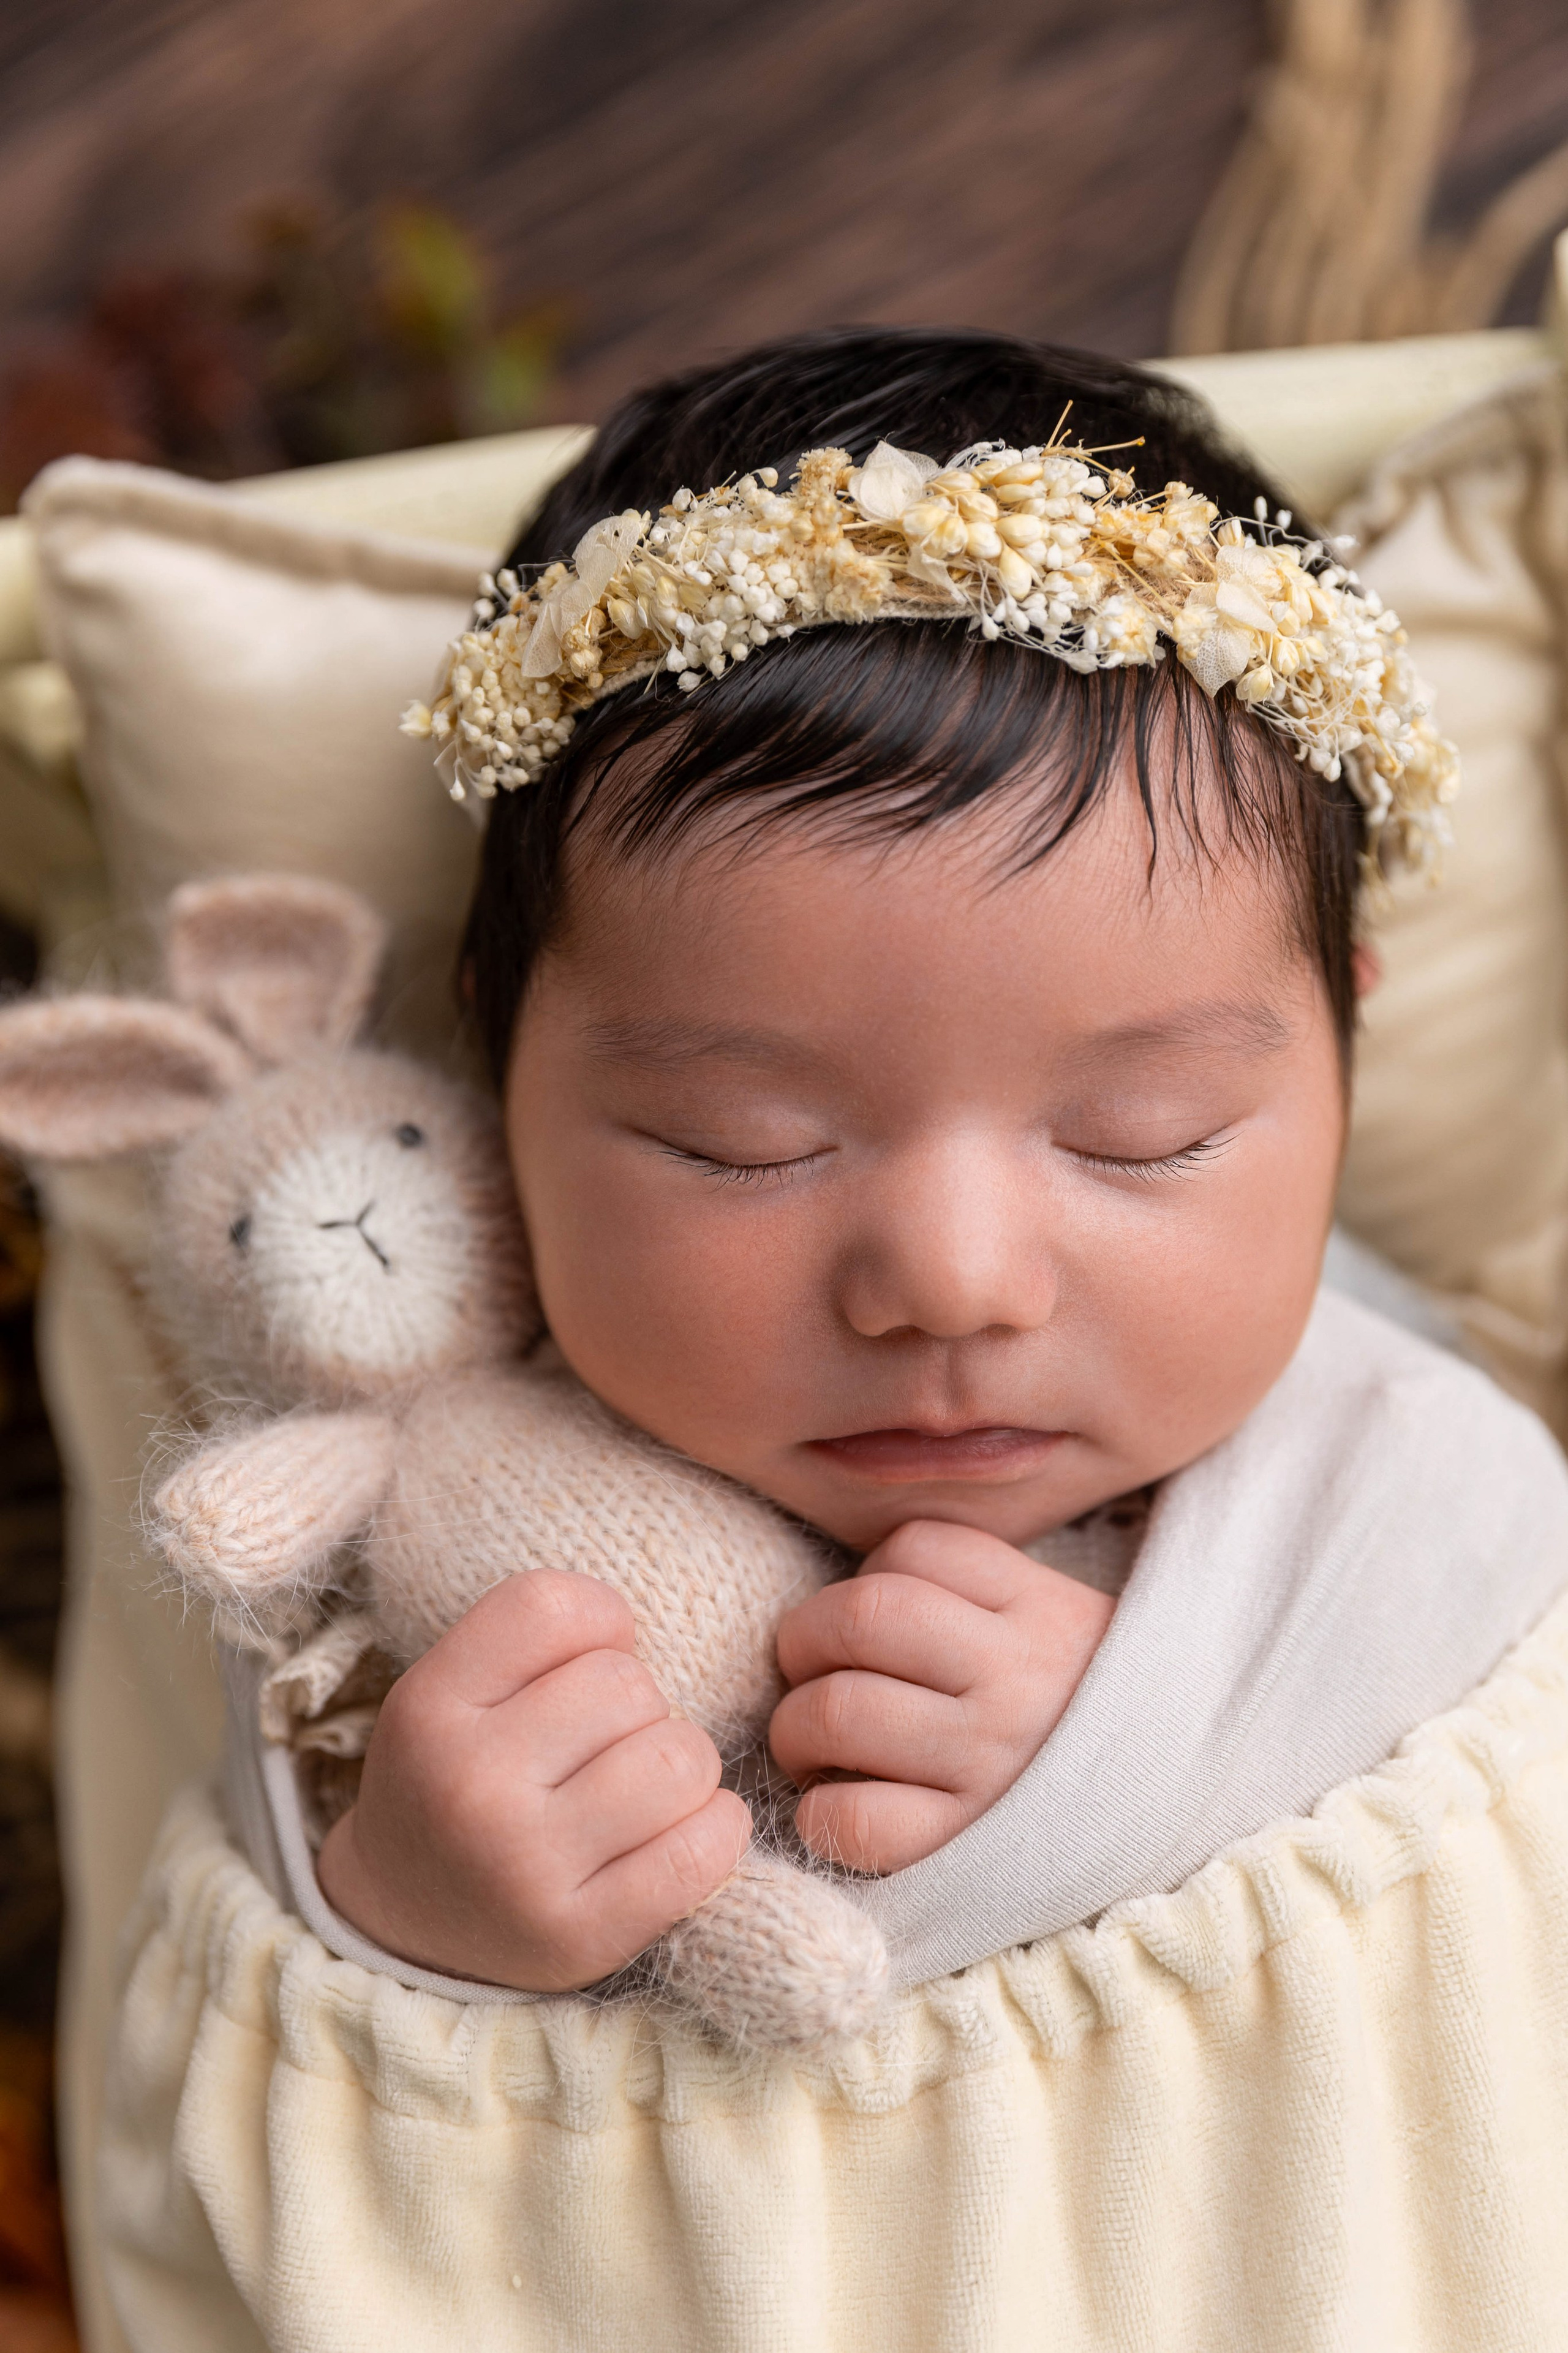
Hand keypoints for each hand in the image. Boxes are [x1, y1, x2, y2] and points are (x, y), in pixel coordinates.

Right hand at [317, 1571, 751, 1990]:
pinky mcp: (580, 1937)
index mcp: (429, 1706)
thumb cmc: (455, 1781)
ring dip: (684, 1766)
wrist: (404, 1926)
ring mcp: (525, 1868)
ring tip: (643, 1790)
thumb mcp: (450, 1690)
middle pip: (628, 1683)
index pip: (550, 1607)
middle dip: (640, 1705)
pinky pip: (702, 1850)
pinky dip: (716, 1828)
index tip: (587, 1662)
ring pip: (680, 1757)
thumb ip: (532, 1638)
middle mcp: (470, 1786)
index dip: (599, 1620)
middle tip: (607, 1745)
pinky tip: (684, 1831)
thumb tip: (631, 1627)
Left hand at [769, 1519, 1113, 1873]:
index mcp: (1037, 1607)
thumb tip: (850, 1595)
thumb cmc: (1080, 1710)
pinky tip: (834, 1807)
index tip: (868, 1618)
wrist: (1170, 1814)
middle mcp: (1014, 1676)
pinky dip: (819, 1814)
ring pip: (839, 1712)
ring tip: (809, 1742)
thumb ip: (972, 1591)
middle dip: (802, 1639)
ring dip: (794, 1727)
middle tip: (804, 1669)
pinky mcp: (966, 1845)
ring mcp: (991, 1761)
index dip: (866, 1573)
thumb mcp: (1057, 1619)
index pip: (914, 1548)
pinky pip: (855, 1820)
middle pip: (861, 1617)